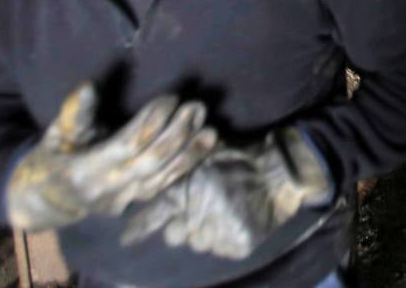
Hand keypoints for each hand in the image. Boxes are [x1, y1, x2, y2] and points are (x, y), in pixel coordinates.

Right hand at [6, 81, 217, 230]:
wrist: (45, 201)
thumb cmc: (50, 158)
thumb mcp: (54, 135)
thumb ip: (73, 113)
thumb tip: (88, 86)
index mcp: (84, 172)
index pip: (128, 145)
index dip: (151, 121)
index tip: (170, 98)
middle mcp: (107, 190)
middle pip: (151, 162)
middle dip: (177, 134)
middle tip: (196, 107)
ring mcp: (122, 200)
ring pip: (162, 178)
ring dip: (189, 153)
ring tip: (210, 130)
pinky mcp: (134, 203)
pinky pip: (164, 186)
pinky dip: (186, 167)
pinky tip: (204, 149)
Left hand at [120, 126, 332, 259]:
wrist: (280, 172)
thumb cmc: (238, 157)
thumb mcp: (202, 156)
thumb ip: (179, 170)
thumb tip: (148, 178)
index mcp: (186, 193)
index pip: (153, 217)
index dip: (138, 229)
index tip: (126, 240)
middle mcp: (197, 217)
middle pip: (174, 236)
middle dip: (181, 226)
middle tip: (198, 212)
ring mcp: (218, 234)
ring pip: (198, 244)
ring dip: (205, 233)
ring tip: (221, 214)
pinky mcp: (237, 246)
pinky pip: (221, 249)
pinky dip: (226, 239)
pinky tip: (236, 221)